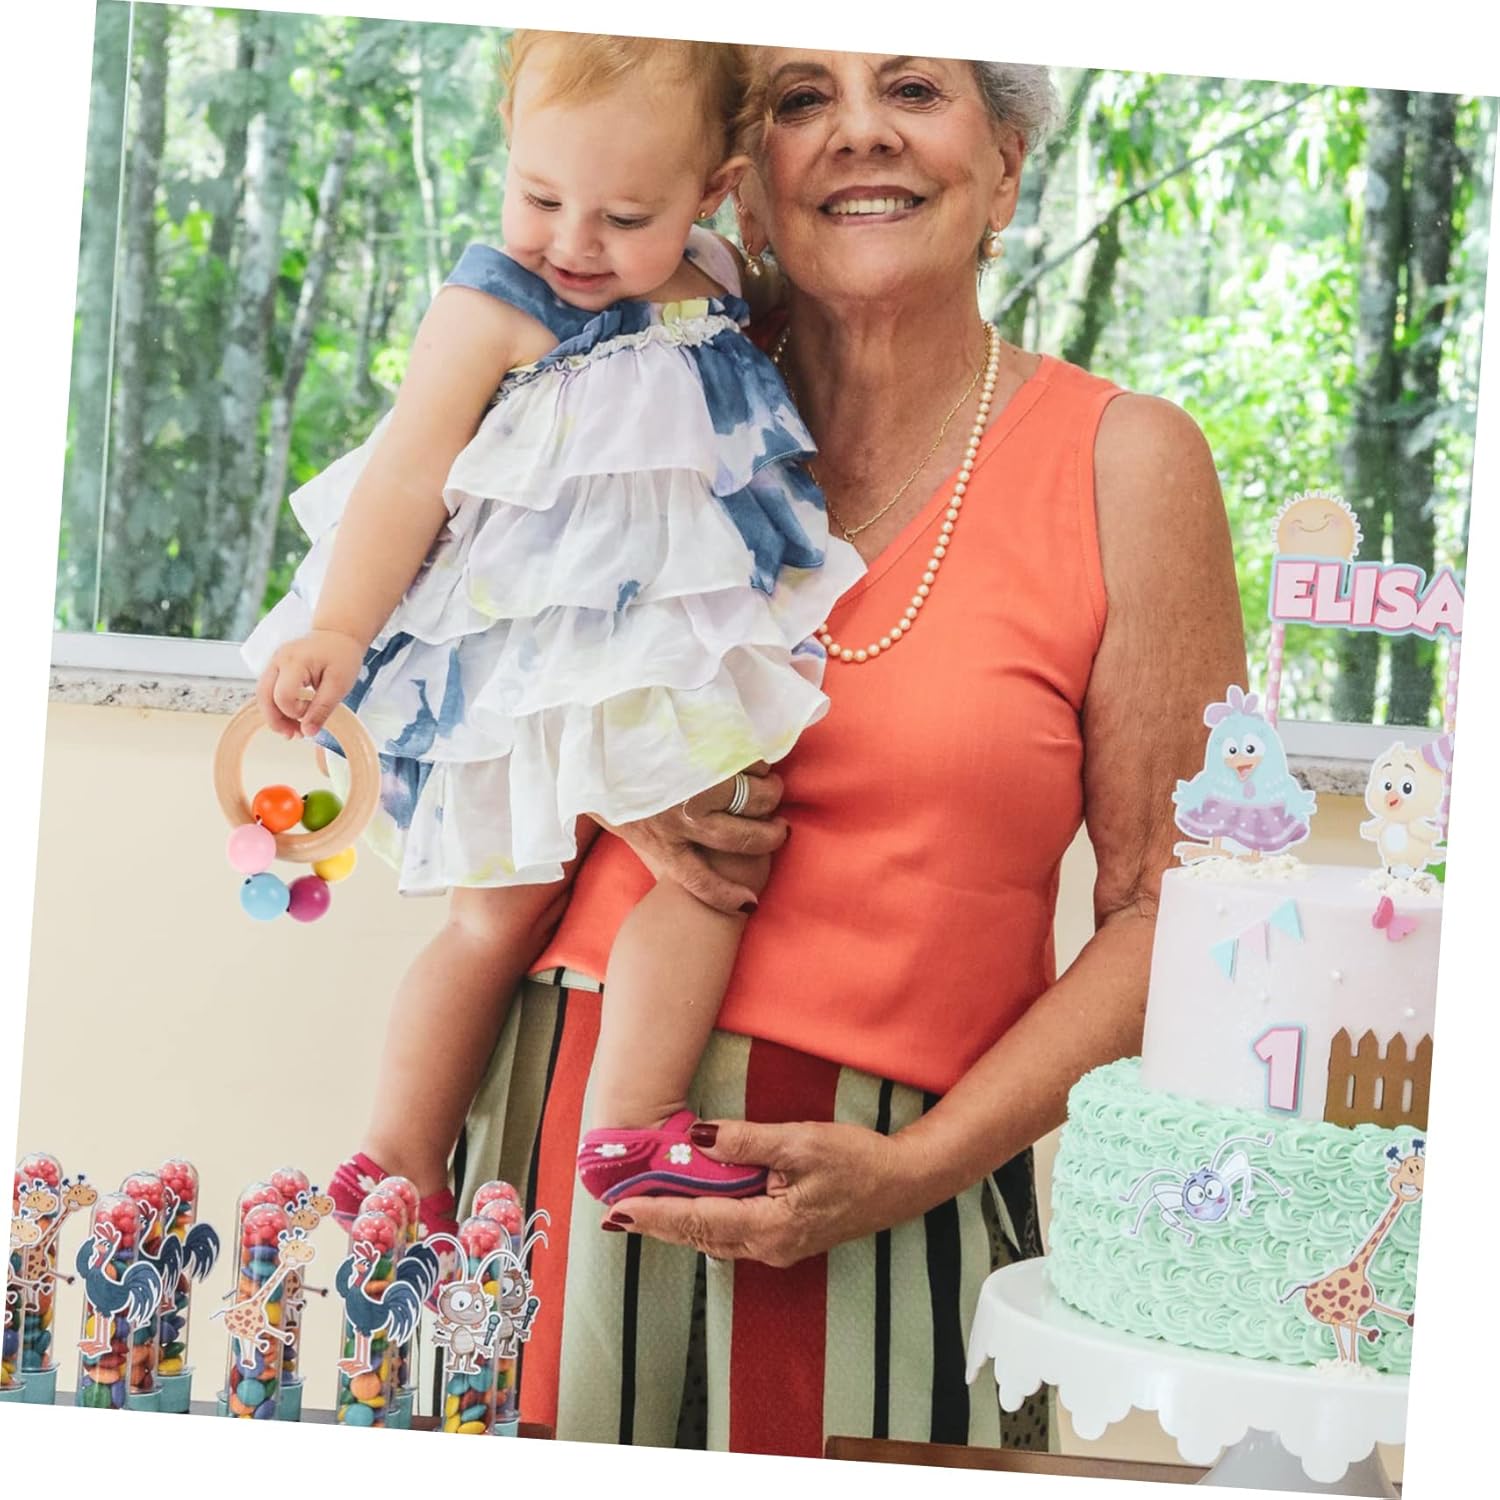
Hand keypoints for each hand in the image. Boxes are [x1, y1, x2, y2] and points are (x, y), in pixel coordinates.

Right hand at [256, 629, 364, 738]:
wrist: (339, 634)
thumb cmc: (342, 655)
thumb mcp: (340, 685)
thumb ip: (322, 708)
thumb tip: (308, 731)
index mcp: (295, 661)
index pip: (283, 696)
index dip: (295, 713)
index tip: (312, 715)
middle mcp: (278, 660)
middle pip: (264, 696)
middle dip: (276, 720)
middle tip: (293, 735)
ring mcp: (274, 662)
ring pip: (262, 694)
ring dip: (274, 715)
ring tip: (292, 730)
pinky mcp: (275, 666)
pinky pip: (268, 690)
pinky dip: (276, 705)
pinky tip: (290, 715)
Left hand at [595, 763, 787, 914]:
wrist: (594, 727)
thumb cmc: (598, 772)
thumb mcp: (615, 816)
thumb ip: (642, 834)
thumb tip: (655, 848)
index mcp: (660, 841)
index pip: (700, 882)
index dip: (727, 897)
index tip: (748, 903)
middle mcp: (687, 819)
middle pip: (747, 838)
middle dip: (771, 836)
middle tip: (778, 828)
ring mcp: (704, 785)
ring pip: (758, 799)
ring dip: (770, 793)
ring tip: (767, 786)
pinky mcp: (713, 754)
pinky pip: (752, 763)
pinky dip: (758, 763)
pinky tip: (750, 758)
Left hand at [601, 1119, 924, 1267]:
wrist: (905, 1182)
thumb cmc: (860, 1160)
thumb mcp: (802, 1142)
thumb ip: (748, 1142)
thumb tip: (700, 1138)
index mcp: (769, 1227)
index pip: (697, 1221)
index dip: (655, 1214)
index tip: (618, 1210)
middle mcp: (768, 1247)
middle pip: (699, 1235)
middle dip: (657, 1224)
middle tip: (614, 1212)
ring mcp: (778, 1246)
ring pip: (714, 1238)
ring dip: (678, 1223)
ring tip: (641, 1209)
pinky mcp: (786, 1237)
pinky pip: (732, 1233)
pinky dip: (704, 1221)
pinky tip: (690, 1207)